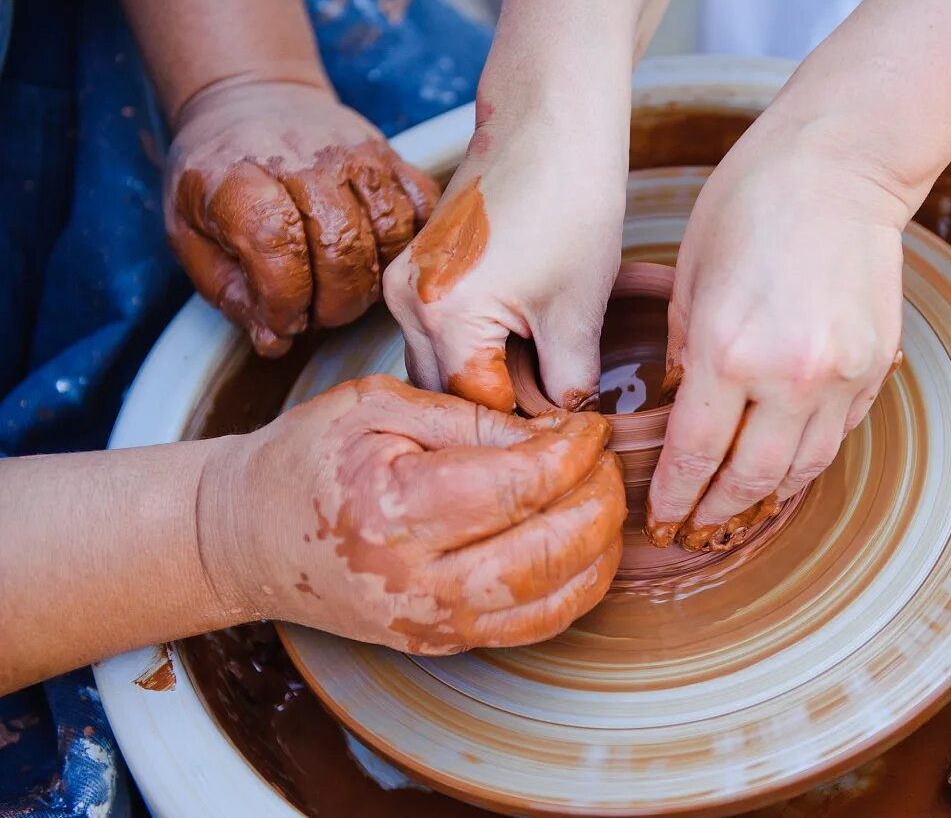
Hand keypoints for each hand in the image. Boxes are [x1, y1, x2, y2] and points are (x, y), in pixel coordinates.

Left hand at [166, 81, 439, 356]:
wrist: (253, 99)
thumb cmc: (219, 177)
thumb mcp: (190, 233)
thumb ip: (228, 291)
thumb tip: (275, 341)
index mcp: (241, 177)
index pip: (276, 245)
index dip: (285, 300)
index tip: (283, 321)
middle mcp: (305, 160)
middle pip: (342, 245)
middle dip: (334, 302)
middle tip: (318, 313)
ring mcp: (357, 155)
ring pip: (390, 232)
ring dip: (374, 279)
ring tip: (346, 288)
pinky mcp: (393, 156)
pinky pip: (423, 208)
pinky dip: (410, 245)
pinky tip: (380, 258)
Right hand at [196, 375, 625, 653]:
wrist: (246, 538)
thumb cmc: (306, 459)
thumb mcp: (376, 406)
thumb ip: (468, 417)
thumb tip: (551, 435)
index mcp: (394, 509)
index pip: (518, 487)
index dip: (572, 454)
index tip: (590, 427)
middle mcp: (416, 580)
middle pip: (549, 551)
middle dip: (599, 500)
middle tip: (606, 460)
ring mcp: (432, 622)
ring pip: (554, 600)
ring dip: (600, 547)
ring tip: (601, 497)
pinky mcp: (442, 642)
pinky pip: (534, 626)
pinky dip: (578, 587)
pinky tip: (585, 545)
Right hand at [383, 105, 626, 411]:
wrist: (550, 123)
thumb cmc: (569, 202)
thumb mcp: (579, 308)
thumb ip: (569, 382)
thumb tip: (566, 423)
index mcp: (440, 314)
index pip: (478, 407)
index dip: (528, 425)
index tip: (568, 435)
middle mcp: (403, 302)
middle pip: (448, 392)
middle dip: (502, 409)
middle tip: (561, 413)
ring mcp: (401, 284)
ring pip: (440, 367)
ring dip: (487, 381)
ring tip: (546, 378)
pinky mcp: (414, 270)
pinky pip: (438, 335)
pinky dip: (476, 351)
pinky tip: (524, 345)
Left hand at [645, 116, 904, 550]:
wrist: (841, 165)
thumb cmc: (751, 202)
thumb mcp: (689, 274)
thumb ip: (685, 350)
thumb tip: (685, 402)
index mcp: (730, 352)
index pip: (696, 453)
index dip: (676, 494)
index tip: (662, 515)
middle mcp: (792, 377)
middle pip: (752, 478)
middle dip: (718, 509)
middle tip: (697, 523)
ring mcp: (843, 375)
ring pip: (804, 467)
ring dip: (767, 494)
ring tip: (739, 506)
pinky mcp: (876, 364)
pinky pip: (840, 433)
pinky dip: (808, 456)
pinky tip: (785, 461)